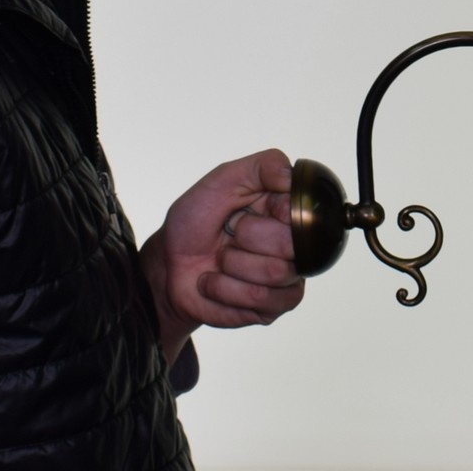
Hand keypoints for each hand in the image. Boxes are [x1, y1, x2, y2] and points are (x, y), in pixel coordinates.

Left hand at [140, 149, 304, 363]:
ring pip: (276, 272)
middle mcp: (294, 243)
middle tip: (229, 234)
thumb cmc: (195, 220)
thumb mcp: (222, 180)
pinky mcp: (273, 306)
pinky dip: (226, 289)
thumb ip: (263, 166)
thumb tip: (294, 175)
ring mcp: (287, 277)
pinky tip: (215, 282)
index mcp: (286, 208)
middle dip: (246, 237)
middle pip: (291, 243)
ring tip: (220, 260)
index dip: (274, 211)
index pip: (303, 209)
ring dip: (232, 265)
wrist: (169, 265)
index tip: (243, 210)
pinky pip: (261, 300)